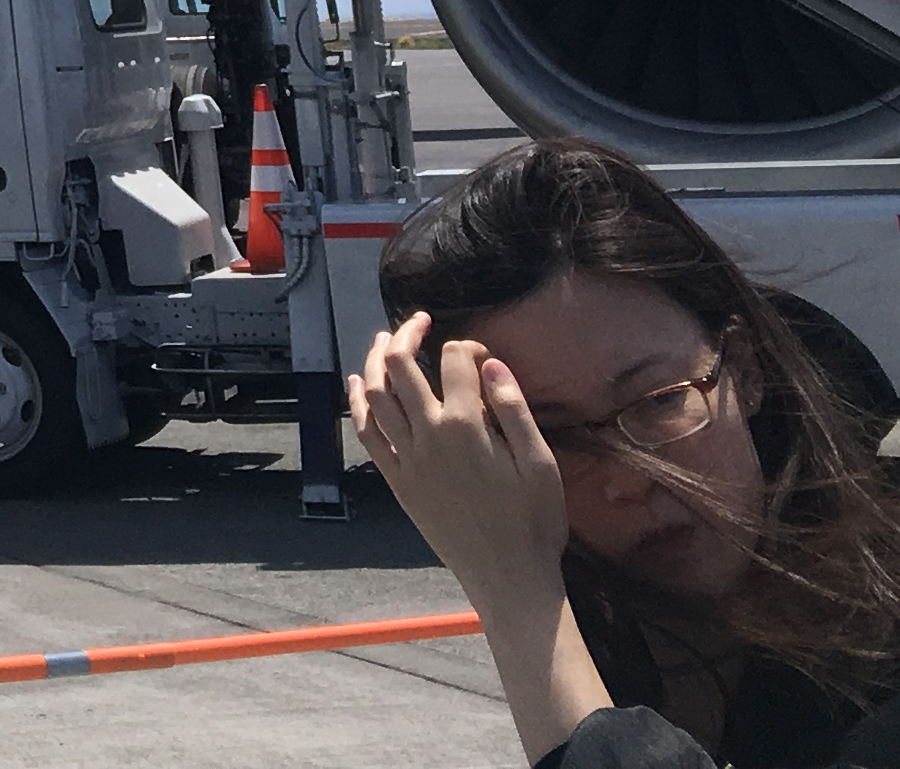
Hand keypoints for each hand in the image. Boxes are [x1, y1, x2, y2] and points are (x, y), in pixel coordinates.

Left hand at [349, 312, 569, 609]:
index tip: (482, 355)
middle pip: (401, 367)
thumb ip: (513, 409)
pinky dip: (358, 403)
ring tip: (384, 340)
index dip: (467, 347)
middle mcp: (428, 436)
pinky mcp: (397, 481)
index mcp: (466, 426)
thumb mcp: (540, 463)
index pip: (455, 361)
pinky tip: (359, 384)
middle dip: (407, 334)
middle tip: (418, 320)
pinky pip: (367, 433)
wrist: (508, 578)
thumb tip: (490, 363)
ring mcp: (407, 459)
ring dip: (376, 361)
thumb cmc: (534, 522)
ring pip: (376, 394)